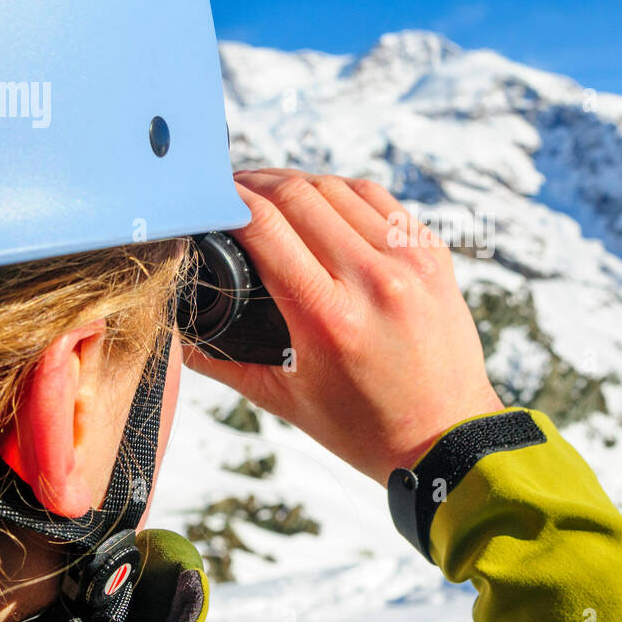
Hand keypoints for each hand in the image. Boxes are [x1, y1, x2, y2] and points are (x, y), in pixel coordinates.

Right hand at [185, 169, 503, 484]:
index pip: (264, 227)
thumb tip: (174, 333)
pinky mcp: (434, 254)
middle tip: (233, 189)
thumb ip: (223, 360)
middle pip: (297, 195)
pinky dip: (344, 192)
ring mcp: (409, 261)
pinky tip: (324, 200)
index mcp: (327, 317)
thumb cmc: (365, 427)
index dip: (229, 202)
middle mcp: (372, 280)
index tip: (210, 198)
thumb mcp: (284, 400)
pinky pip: (380, 200)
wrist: (447, 439)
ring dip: (298, 183)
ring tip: (273, 193)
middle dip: (256, 184)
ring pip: (338, 188)